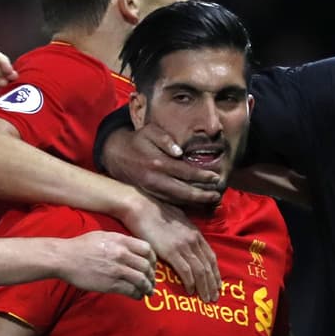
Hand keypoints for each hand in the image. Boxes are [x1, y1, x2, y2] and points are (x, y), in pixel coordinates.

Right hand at [57, 231, 155, 298]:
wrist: (64, 258)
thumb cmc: (81, 246)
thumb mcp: (103, 235)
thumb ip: (120, 241)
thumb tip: (132, 248)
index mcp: (121, 241)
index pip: (147, 250)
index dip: (153, 259)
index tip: (152, 266)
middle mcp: (122, 254)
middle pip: (146, 266)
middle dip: (152, 276)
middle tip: (152, 281)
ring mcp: (117, 270)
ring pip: (141, 280)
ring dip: (147, 287)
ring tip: (148, 291)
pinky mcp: (111, 284)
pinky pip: (131, 291)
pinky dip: (137, 294)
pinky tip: (137, 296)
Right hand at [101, 124, 223, 205]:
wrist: (116, 154)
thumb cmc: (138, 140)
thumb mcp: (150, 131)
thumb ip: (165, 139)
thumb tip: (179, 151)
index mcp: (157, 162)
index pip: (185, 172)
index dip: (202, 176)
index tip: (215, 177)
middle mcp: (155, 179)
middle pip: (183, 191)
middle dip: (202, 195)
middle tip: (217, 195)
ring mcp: (152, 189)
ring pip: (177, 200)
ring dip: (195, 202)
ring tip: (211, 200)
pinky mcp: (150, 194)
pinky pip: (170, 201)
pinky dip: (184, 204)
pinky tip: (196, 203)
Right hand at [122, 192, 220, 301]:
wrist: (141, 208)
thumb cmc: (156, 212)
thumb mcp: (178, 220)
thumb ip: (185, 232)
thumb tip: (187, 240)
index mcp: (196, 234)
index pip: (211, 257)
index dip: (215, 273)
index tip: (217, 285)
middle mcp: (193, 240)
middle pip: (208, 266)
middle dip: (212, 284)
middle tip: (214, 298)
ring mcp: (183, 246)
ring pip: (200, 271)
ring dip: (204, 287)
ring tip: (206, 299)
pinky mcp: (171, 251)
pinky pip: (186, 271)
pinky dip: (190, 282)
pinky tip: (191, 291)